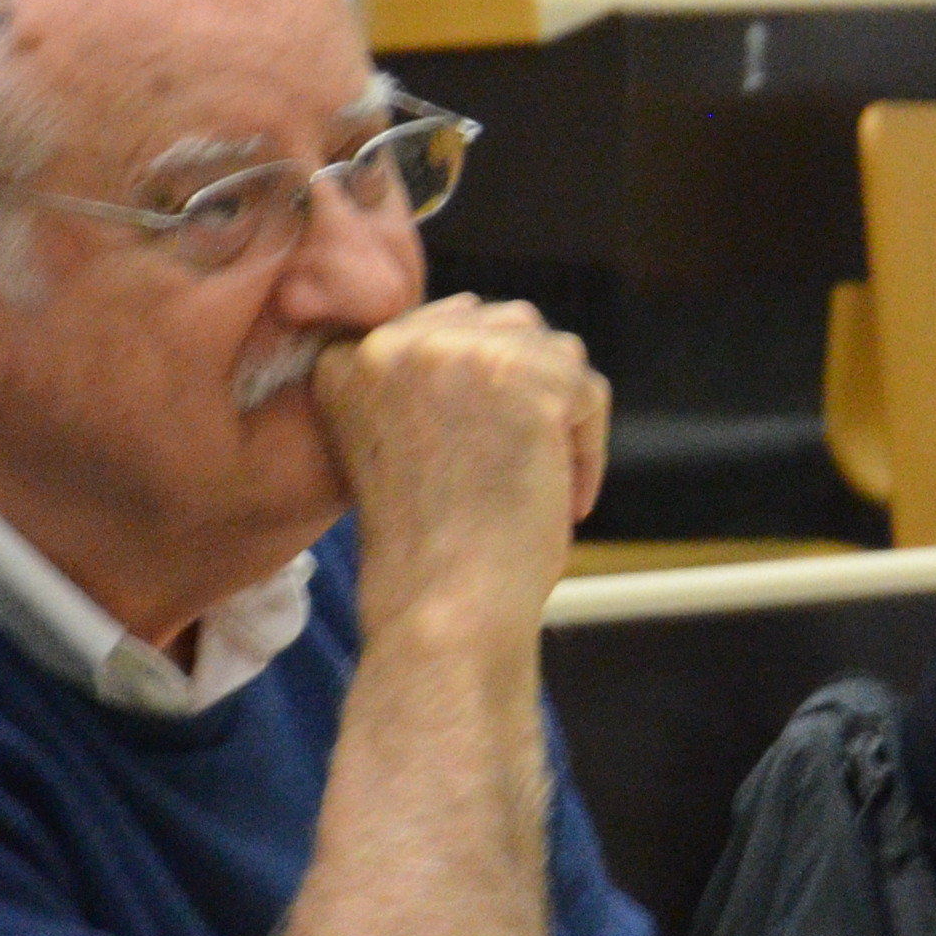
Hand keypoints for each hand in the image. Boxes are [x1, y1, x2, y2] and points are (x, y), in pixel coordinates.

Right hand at [312, 293, 609, 627]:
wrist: (444, 610)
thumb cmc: (424, 550)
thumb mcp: (388, 442)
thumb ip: (421, 382)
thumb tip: (500, 331)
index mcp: (347, 359)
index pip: (442, 325)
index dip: (480, 383)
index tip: (483, 445)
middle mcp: (395, 344)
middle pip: (501, 325)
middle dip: (526, 389)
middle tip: (520, 462)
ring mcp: (460, 356)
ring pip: (551, 352)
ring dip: (560, 413)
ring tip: (541, 479)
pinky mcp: (526, 381)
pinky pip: (587, 391)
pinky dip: (588, 448)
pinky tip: (564, 501)